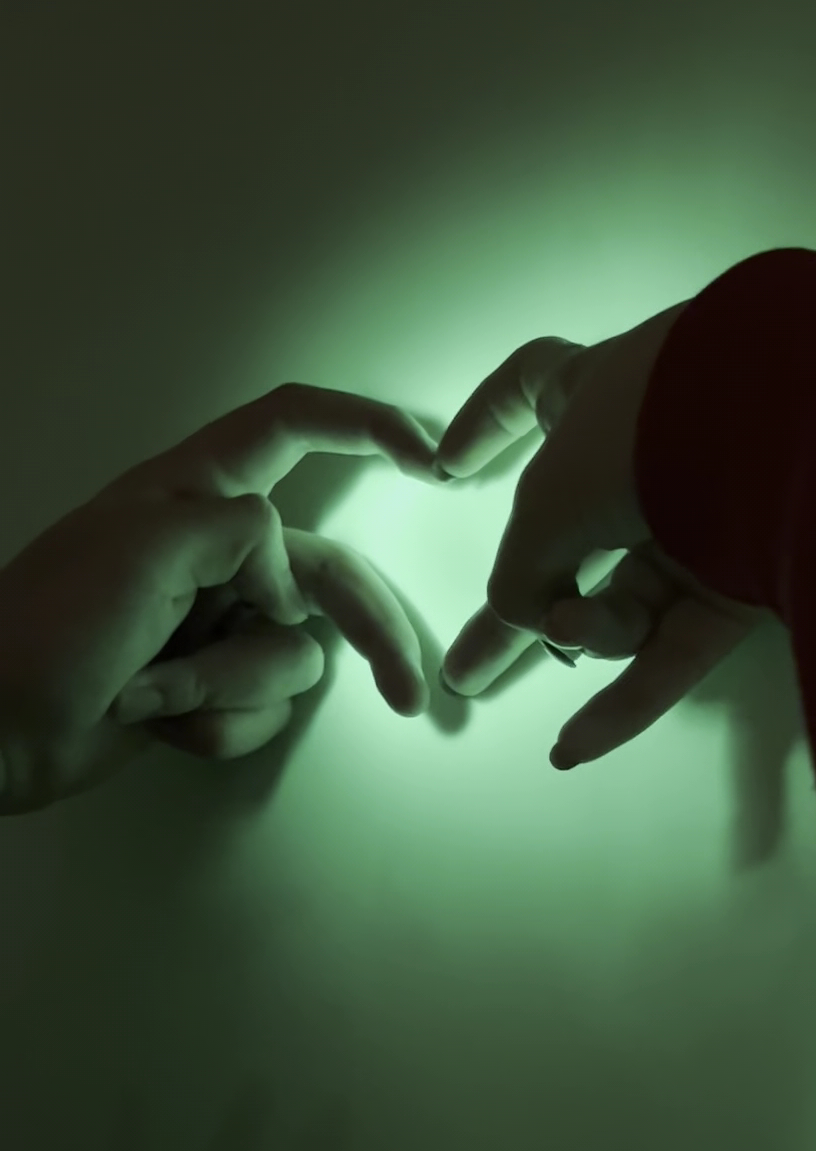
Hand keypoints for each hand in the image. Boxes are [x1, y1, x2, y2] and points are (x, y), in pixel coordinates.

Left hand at [0, 384, 445, 813]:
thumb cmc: (46, 632)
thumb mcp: (149, 548)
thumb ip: (245, 532)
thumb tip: (285, 581)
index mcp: (192, 493)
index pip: (292, 428)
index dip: (366, 428)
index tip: (434, 458)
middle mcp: (210, 550)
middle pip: (327, 572)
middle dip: (365, 632)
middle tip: (407, 690)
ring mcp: (209, 621)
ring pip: (294, 652)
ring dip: (231, 687)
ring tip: (154, 690)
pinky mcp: (203, 684)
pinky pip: (262, 706)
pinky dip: (218, 723)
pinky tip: (157, 720)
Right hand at [438, 303, 764, 767]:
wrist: (793, 434)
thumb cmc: (651, 433)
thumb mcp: (550, 499)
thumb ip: (519, 566)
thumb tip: (523, 619)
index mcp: (605, 390)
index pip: (531, 390)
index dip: (484, 423)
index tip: (444, 470)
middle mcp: (657, 449)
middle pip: (571, 540)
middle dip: (519, 609)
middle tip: (467, 672)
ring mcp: (709, 517)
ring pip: (629, 599)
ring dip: (589, 629)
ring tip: (566, 630)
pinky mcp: (752, 582)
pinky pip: (680, 650)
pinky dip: (630, 699)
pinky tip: (574, 748)